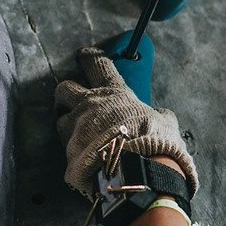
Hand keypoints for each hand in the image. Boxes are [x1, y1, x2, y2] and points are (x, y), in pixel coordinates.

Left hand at [55, 47, 197, 198]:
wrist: (134, 170)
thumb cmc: (152, 141)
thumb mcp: (166, 124)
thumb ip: (160, 116)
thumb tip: (162, 115)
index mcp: (114, 94)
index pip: (98, 65)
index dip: (90, 57)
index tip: (85, 55)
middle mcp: (90, 106)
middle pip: (64, 88)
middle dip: (66, 93)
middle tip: (74, 101)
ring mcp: (76, 128)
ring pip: (60, 118)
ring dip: (68, 124)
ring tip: (80, 134)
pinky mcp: (68, 151)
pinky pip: (67, 147)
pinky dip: (75, 150)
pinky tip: (85, 157)